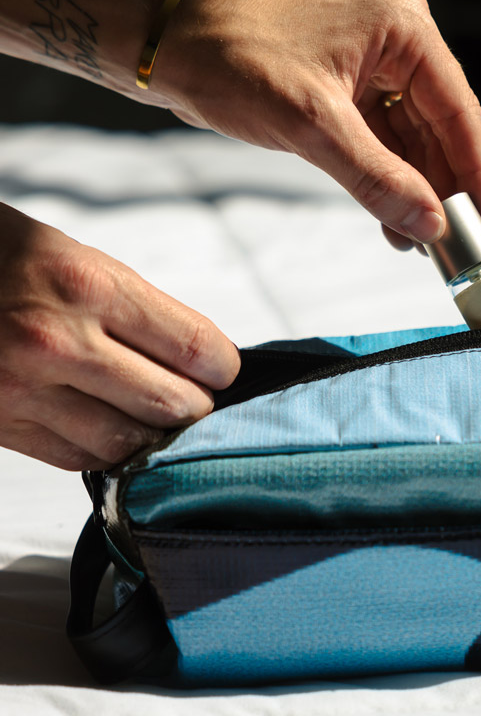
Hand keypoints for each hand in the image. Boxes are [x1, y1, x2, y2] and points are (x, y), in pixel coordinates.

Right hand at [0, 204, 239, 470]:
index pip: (193, 346)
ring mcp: (21, 389)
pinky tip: (109, 426)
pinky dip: (106, 449)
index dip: (223, 367)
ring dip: (153, 434)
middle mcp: (56, 341)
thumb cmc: (0, 259)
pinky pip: (79, 458)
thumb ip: (135, 308)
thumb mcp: (73, 257)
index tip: (222, 370)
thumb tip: (198, 359)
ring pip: (129, 443)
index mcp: (86, 285)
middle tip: (192, 396)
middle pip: (172, 404)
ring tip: (153, 414)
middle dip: (194, 404)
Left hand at [150, 0, 480, 248]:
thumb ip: (377, 179)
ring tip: (420, 240)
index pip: (458, 111)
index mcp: (402, 26)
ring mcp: (375, 61)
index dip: (476, 175)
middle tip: (455, 244)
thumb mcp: (312, 127)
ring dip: (416, 190)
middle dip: (444, 188)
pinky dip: (389, 178)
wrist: (168, 48)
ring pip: (414, 138)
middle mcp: (398, 38)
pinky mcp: (352, 83)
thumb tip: (429, 223)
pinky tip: (394, 219)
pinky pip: (386, 138)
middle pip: (441, 127)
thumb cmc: (231, 60)